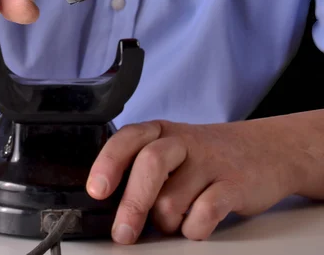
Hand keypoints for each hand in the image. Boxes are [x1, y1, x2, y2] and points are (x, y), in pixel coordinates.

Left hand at [86, 119, 305, 243]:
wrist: (266, 150)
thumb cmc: (205, 157)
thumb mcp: (170, 150)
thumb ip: (140, 168)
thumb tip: (106, 205)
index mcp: (159, 132)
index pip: (126, 140)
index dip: (107, 164)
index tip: (97, 191)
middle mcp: (182, 142)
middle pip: (149, 166)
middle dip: (132, 204)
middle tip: (123, 233)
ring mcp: (209, 161)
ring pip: (172, 200)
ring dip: (167, 223)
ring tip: (175, 220)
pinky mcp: (235, 184)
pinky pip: (205, 214)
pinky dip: (194, 229)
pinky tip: (196, 225)